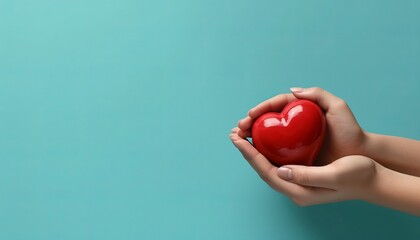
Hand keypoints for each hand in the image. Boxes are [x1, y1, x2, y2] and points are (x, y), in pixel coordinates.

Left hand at [230, 127, 377, 205]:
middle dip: (247, 151)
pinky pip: (277, 162)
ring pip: (268, 166)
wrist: (373, 180)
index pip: (266, 172)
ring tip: (242, 134)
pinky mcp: (302, 174)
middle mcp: (295, 190)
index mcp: (299, 192)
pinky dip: (267, 151)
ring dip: (254, 150)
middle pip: (262, 169)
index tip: (237, 138)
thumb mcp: (334, 175)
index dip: (250, 154)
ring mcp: (297, 183)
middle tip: (234, 132)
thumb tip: (280, 171)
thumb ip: (307, 176)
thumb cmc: (357, 176)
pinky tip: (262, 140)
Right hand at [237, 87, 366, 164]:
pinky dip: (260, 150)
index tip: (251, 115)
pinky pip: (274, 151)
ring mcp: (293, 140)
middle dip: (250, 123)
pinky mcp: (294, 155)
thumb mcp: (337, 107)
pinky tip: (250, 151)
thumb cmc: (350, 131)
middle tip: (238, 128)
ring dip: (251, 136)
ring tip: (238, 138)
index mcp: (300, 110)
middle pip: (268, 120)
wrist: (359, 155)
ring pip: (267, 136)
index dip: (262, 109)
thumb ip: (318, 94)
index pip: (277, 105)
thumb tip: (293, 91)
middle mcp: (294, 124)